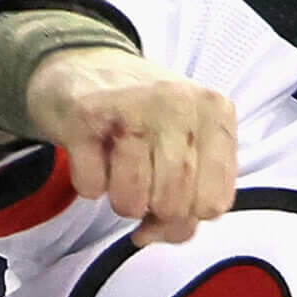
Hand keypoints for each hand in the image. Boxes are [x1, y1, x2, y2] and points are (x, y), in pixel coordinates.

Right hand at [26, 47, 237, 244]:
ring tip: (118, 169)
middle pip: (173, 206)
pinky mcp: (87, 115)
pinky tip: (93, 154)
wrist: (82, 61)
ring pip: (132, 201)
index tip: (168, 206)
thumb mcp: (186, 140)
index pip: (214, 204)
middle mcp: (179, 102)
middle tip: (140, 184)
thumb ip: (192, 192)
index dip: (187, 219)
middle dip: (150, 211)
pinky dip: (88, 183)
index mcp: (215, 111)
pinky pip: (91, 187)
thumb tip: (155, 235)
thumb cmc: (141, 112)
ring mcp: (133, 106)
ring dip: (120, 200)